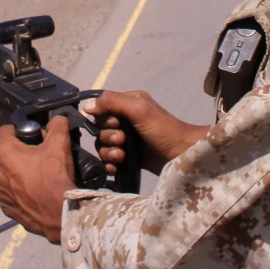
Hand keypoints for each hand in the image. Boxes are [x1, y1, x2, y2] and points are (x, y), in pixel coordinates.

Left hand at [0, 115, 76, 243]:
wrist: (58, 214)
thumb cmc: (54, 177)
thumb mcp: (60, 143)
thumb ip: (57, 125)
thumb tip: (57, 120)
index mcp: (4, 152)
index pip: (6, 130)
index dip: (21, 130)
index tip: (33, 135)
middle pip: (8, 153)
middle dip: (22, 152)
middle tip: (41, 156)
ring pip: (9, 174)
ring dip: (20, 173)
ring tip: (39, 177)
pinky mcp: (6, 208)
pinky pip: (11, 193)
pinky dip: (21, 191)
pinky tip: (36, 192)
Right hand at [83, 89, 208, 176]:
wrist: (182, 157)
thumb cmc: (164, 129)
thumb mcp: (138, 108)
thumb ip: (113, 102)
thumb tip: (87, 106)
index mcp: (128, 104)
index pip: (101, 109)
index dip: (104, 119)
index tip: (117, 123)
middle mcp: (126, 121)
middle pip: (100, 130)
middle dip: (108, 138)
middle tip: (123, 141)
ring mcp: (127, 141)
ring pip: (103, 147)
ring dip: (109, 152)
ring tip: (122, 156)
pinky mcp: (129, 158)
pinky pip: (109, 161)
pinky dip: (109, 165)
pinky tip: (117, 167)